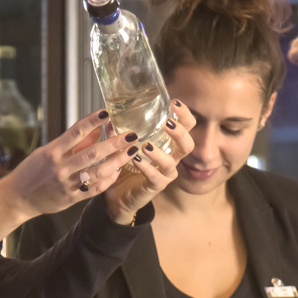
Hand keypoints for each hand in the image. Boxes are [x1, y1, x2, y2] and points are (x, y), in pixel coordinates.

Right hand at [0, 109, 139, 241]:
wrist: (18, 198)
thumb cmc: (33, 171)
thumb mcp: (47, 152)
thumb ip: (72, 143)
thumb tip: (96, 130)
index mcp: (52, 152)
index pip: (76, 132)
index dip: (92, 121)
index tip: (106, 113)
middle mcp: (60, 168)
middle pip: (92, 152)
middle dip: (114, 143)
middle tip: (132, 135)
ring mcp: (67, 184)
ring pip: (98, 171)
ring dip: (118, 161)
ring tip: (132, 151)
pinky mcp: (72, 198)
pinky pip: (95, 188)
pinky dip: (109, 178)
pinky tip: (119, 169)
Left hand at [102, 100, 195, 224]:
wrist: (119, 194)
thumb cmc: (126, 166)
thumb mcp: (124, 144)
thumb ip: (120, 131)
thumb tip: (109, 115)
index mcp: (169, 144)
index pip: (187, 127)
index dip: (185, 115)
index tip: (174, 103)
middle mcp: (172, 158)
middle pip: (188, 145)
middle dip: (180, 133)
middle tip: (166, 123)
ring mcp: (165, 174)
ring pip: (171, 163)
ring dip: (159, 153)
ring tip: (146, 145)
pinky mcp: (156, 186)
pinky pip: (155, 177)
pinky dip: (146, 168)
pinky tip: (136, 160)